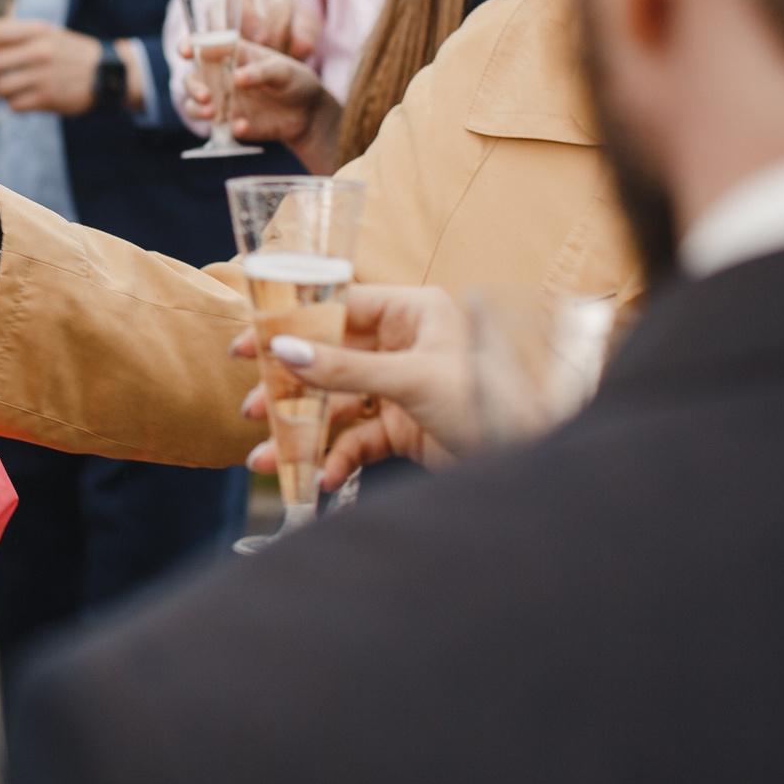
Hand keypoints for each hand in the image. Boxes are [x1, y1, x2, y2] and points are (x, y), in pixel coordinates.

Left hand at [0, 18, 100, 116]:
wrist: (107, 73)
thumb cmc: (70, 53)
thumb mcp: (48, 34)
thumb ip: (18, 36)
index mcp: (38, 31)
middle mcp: (39, 51)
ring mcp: (43, 75)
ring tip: (3, 90)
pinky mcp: (47, 98)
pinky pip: (14, 104)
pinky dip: (12, 104)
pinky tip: (22, 99)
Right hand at [185, 39, 341, 173]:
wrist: (308, 114)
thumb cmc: (295, 81)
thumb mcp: (283, 70)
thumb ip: (260, 71)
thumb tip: (236, 78)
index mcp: (231, 54)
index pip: (202, 46)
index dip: (188, 45)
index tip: (186, 52)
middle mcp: (220, 76)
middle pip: (193, 78)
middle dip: (193, 86)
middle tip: (205, 96)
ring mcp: (222, 101)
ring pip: (195, 104)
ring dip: (197, 109)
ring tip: (212, 114)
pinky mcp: (229, 122)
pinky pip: (218, 126)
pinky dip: (228, 127)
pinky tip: (244, 126)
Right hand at [231, 285, 474, 486]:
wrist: (534, 457)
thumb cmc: (490, 401)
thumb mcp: (412, 379)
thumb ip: (345, 369)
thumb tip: (285, 351)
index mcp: (413, 312)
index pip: (338, 307)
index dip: (290, 325)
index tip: (249, 344)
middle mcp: (404, 344)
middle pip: (330, 360)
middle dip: (290, 390)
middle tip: (252, 407)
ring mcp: (402, 387)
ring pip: (338, 404)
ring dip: (304, 431)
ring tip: (269, 456)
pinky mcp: (404, 427)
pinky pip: (358, 438)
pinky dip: (338, 457)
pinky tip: (321, 476)